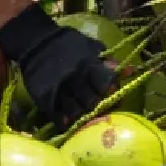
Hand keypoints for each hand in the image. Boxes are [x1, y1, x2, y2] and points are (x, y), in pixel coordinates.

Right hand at [0, 5, 117, 128]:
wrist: (36, 42)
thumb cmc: (68, 44)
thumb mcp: (90, 47)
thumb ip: (108, 61)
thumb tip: (130, 71)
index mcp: (89, 65)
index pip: (106, 83)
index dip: (112, 91)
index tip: (113, 94)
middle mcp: (75, 79)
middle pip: (93, 102)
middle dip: (99, 107)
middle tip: (101, 110)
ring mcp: (59, 90)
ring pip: (76, 112)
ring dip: (84, 117)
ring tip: (87, 118)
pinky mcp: (45, 98)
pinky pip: (57, 116)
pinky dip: (65, 121)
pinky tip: (69, 123)